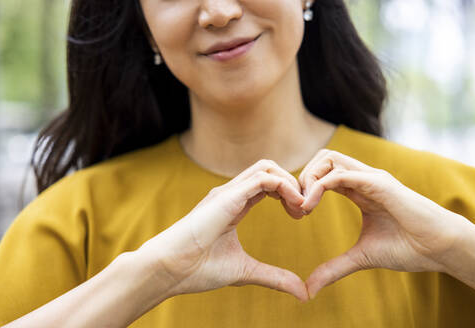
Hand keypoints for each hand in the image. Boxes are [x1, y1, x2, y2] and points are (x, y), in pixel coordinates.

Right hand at [137, 160, 308, 301]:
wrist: (169, 270)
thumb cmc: (198, 269)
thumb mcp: (246, 271)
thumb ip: (275, 277)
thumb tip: (303, 293)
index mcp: (235, 205)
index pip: (267, 184)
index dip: (289, 194)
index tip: (301, 215)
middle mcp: (232, 193)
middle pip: (270, 169)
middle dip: (293, 184)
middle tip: (305, 209)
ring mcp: (228, 192)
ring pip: (267, 167)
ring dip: (290, 182)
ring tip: (302, 206)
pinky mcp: (227, 196)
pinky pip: (263, 178)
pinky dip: (284, 186)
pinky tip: (295, 205)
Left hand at [298, 149, 472, 297]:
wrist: (440, 249)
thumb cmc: (408, 248)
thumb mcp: (361, 257)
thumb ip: (334, 267)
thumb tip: (310, 286)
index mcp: (358, 189)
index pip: (323, 173)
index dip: (304, 187)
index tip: (296, 212)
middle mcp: (363, 178)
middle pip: (322, 158)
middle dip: (302, 177)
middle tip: (296, 206)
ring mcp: (371, 178)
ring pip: (329, 158)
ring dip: (309, 178)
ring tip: (303, 205)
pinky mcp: (379, 183)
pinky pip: (341, 174)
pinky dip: (319, 186)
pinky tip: (309, 206)